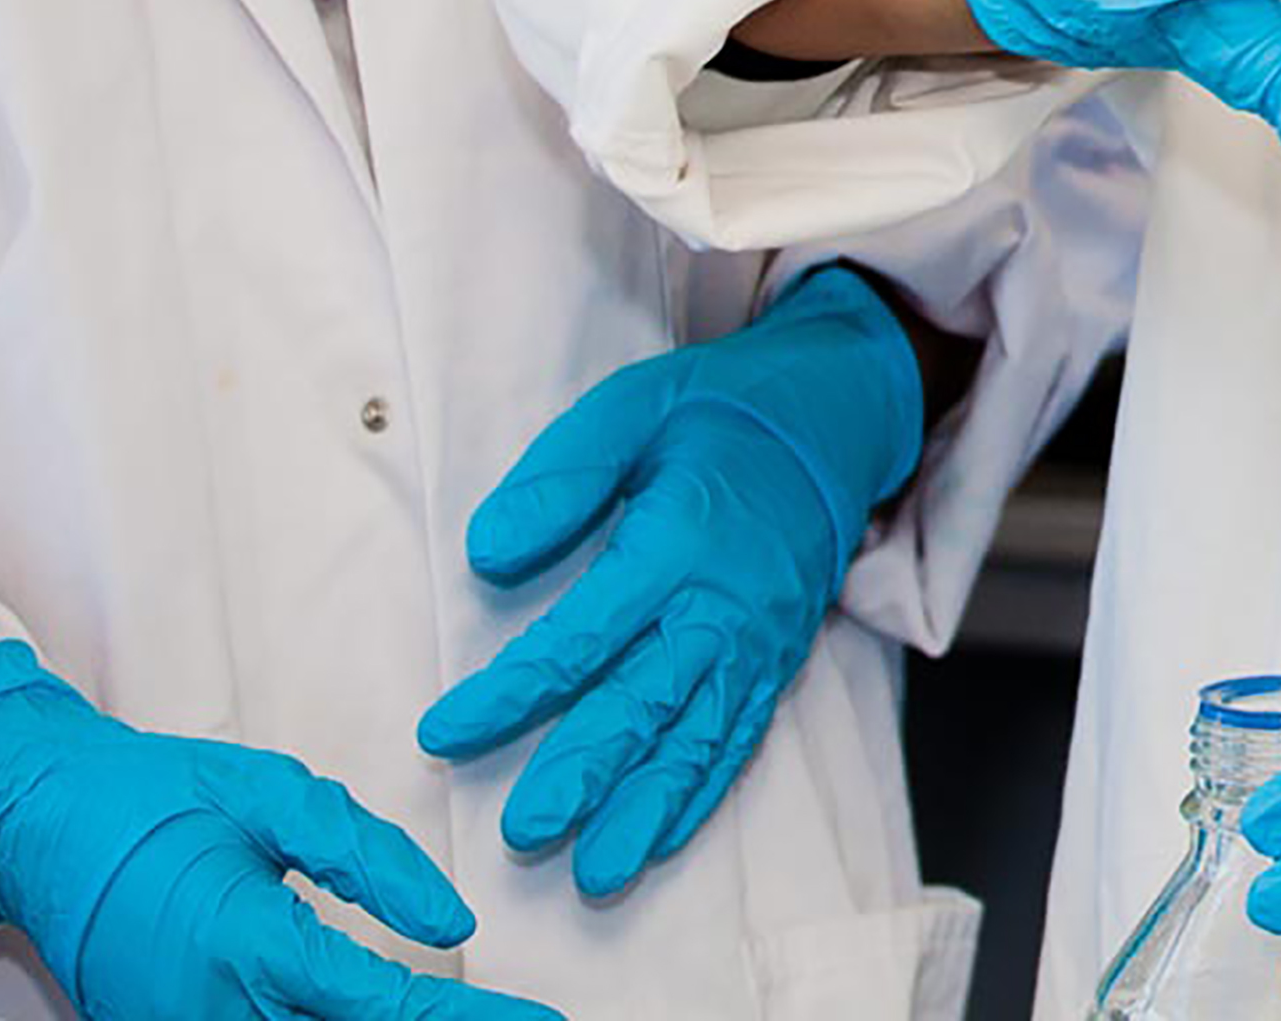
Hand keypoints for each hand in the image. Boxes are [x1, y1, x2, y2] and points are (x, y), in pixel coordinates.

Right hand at [0, 641, 562, 1020]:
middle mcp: (212, 1013)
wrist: (37, 826)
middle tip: (521, 1020)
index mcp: (246, 945)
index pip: (378, 1003)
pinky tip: (376, 1013)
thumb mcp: (275, 798)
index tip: (541, 1018)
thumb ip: (369, 859)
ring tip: (456, 1015)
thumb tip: (451, 922)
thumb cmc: (157, 798)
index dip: (463, 1018)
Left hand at [415, 265, 924, 896]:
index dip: (511, 691)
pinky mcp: (778, 659)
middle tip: (526, 831)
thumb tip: (488, 555)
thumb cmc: (723, 410)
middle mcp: (725, 605)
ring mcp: (758, 640)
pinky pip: (739, 738)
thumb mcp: (636, 408)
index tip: (442, 732)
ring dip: (645, 806)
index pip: (584, 633)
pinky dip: (700, 795)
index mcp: (682, 540)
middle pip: (646, 701)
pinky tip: (660, 839)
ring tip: (596, 871)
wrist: (839, 415)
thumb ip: (563, 477)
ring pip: (697, 738)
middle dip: (584, 770)